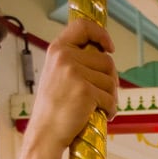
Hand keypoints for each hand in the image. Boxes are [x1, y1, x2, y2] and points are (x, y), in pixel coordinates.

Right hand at [24, 19, 117, 158]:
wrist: (46, 132)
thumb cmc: (53, 107)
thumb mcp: (57, 73)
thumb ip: (75, 60)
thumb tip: (104, 55)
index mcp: (58, 49)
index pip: (83, 26)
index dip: (100, 34)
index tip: (109, 47)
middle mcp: (66, 57)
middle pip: (106, 60)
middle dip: (110, 79)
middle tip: (102, 94)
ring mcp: (75, 73)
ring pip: (111, 80)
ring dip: (110, 96)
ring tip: (98, 107)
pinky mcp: (86, 91)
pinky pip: (111, 98)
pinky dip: (111, 110)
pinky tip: (103, 115)